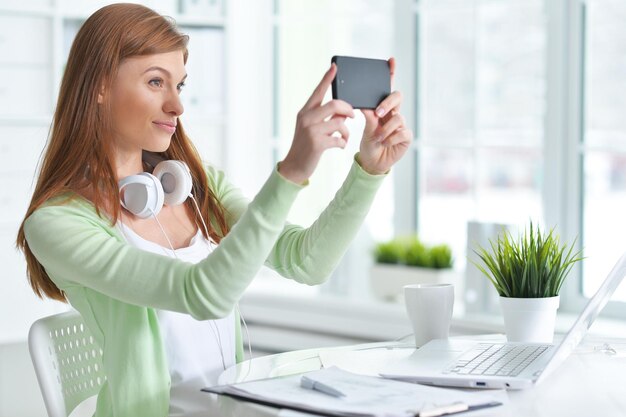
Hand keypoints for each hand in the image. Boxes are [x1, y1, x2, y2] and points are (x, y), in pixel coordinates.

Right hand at [278, 64, 354, 183]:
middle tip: (352, 116)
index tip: (335, 66)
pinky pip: (339, 138)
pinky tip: (340, 146)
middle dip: (348, 109)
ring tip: (344, 137)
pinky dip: (343, 143)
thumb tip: (344, 112)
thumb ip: (326, 118)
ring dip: (346, 131)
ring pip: (339, 122)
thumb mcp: (313, 128)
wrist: (295, 166)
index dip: (327, 79)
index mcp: (305, 112)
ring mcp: (311, 130)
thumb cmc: (307, 146)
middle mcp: (306, 118)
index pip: (318, 91)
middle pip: (334, 104)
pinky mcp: (317, 143)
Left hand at [358, 57, 411, 174]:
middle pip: (397, 97)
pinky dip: (390, 139)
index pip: (388, 88)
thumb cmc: (369, 142)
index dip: (391, 74)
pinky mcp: (406, 137)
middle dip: (388, 103)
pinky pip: (402, 133)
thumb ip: (369, 115)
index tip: (391, 60)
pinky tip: (384, 143)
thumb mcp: (366, 128)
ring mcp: (401, 124)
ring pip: (398, 118)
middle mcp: (394, 113)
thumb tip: (365, 103)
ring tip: (378, 137)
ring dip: (386, 129)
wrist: (373, 162)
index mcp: (383, 107)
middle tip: (378, 114)